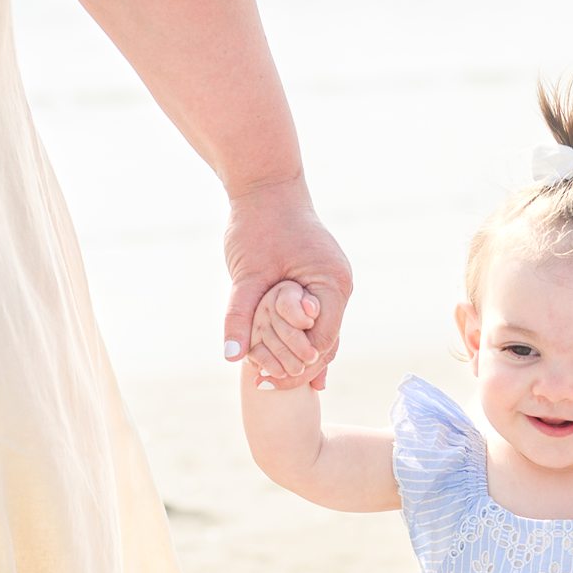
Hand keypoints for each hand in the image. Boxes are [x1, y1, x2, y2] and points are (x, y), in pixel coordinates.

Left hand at [223, 178, 350, 390]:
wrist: (266, 186)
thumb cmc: (258, 225)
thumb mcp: (246, 275)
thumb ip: (240, 316)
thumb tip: (233, 358)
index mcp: (331, 284)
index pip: (322, 341)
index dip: (296, 365)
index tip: (268, 382)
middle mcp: (340, 285)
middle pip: (327, 341)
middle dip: (298, 364)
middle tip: (267, 386)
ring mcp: (333, 281)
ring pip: (322, 330)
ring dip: (298, 351)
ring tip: (273, 378)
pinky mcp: (321, 278)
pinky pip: (315, 315)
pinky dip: (299, 333)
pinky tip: (282, 355)